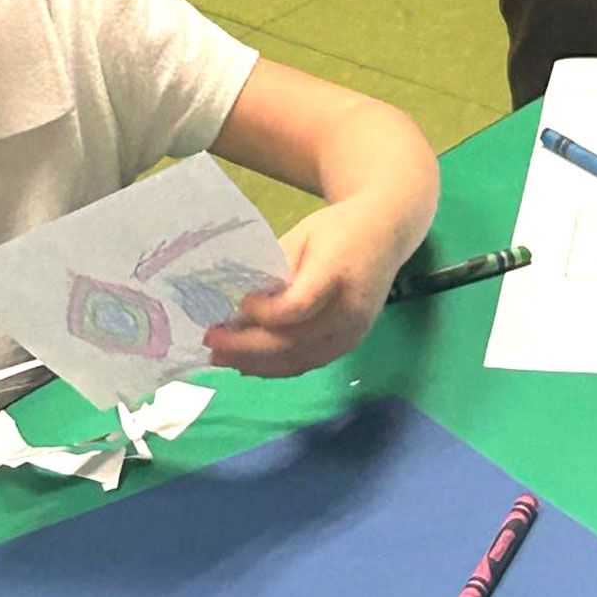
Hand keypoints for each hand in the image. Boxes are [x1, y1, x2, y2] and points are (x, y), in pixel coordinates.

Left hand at [203, 200, 400, 377]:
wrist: (386, 234)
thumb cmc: (337, 229)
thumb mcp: (302, 234)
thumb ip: (274, 266)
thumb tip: (236, 298)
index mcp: (336, 274)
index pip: (298, 307)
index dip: (263, 312)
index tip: (239, 302)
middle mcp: (349, 310)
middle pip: (294, 341)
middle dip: (247, 346)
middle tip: (210, 341)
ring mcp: (353, 332)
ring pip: (300, 360)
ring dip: (256, 364)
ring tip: (220, 357)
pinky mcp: (351, 344)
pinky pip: (310, 363)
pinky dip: (277, 367)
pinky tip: (248, 365)